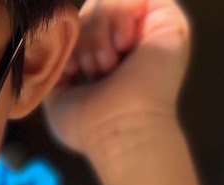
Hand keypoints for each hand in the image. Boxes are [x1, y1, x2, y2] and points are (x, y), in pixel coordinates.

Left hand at [42, 0, 191, 161]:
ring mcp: (152, 30)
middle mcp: (133, 41)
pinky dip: (120, 15)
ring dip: (100, 32)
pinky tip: (123, 45)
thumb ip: (56, 65)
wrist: (117, 132)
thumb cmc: (89, 126)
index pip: (83, 21)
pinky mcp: (170, 21)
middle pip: (94, 7)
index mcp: (110, 55)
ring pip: (110, 0)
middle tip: (96, 70)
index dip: (72, 38)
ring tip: (108, 64)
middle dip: (86, 37)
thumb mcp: (58, 92)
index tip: (73, 69)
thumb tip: (53, 38)